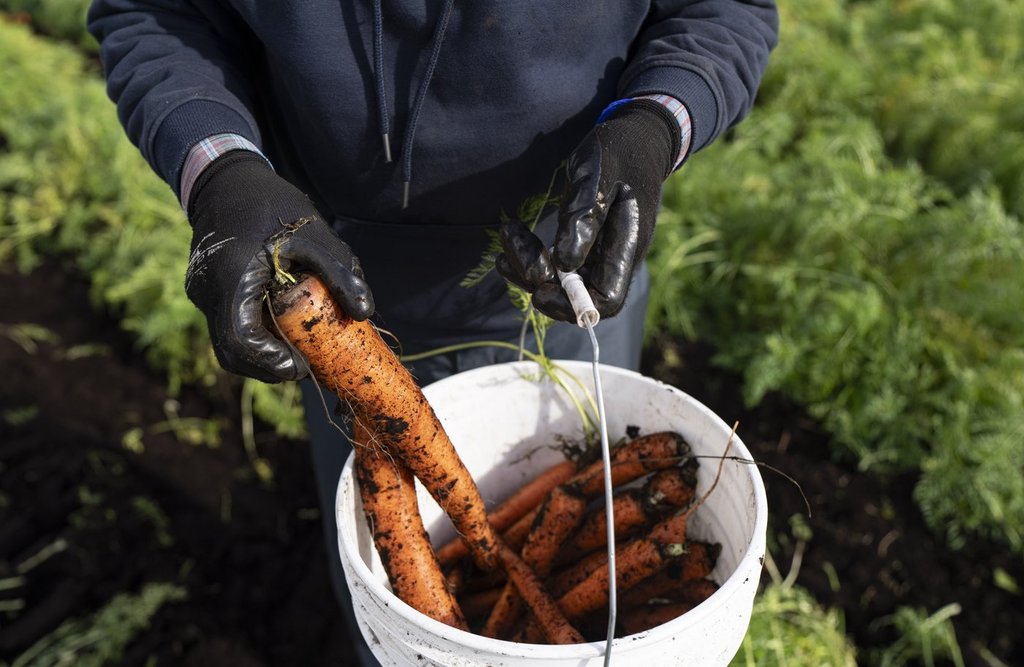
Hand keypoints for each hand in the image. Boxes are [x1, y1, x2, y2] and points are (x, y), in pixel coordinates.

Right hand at [185, 151, 372, 381]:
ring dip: (261, 352)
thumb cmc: (272, 204)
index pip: (242, 342)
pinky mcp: (203, 292)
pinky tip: (280, 322)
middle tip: (304, 362)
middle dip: (269, 365)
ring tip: (295, 345)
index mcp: (231, 278)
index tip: (302, 365)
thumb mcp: (315, 235)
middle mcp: (207, 292)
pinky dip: (253, 333)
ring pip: (227, 343)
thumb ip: (339, 274)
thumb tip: (365, 314)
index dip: (272, 362)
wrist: (225, 180)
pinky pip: (227, 325)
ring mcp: (200, 293)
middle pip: (232, 352)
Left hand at [496, 100, 679, 320]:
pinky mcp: (582, 243)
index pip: (605, 299)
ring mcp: (597, 252)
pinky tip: (511, 241)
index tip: (538, 290)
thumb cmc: (618, 153)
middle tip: (510, 249)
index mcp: (625, 247)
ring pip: (559, 279)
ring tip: (508, 237)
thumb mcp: (598, 177)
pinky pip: (555, 263)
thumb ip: (583, 218)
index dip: (570, 304)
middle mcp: (611, 258)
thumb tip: (564, 264)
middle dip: (537, 279)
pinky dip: (530, 258)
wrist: (634, 138)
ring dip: (527, 266)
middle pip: (574, 294)